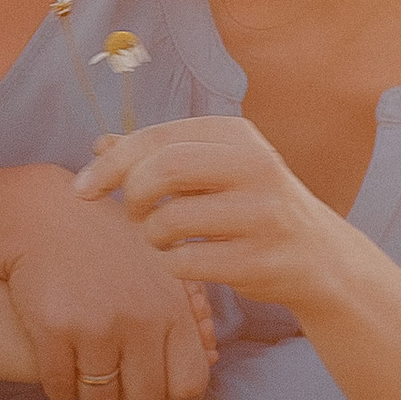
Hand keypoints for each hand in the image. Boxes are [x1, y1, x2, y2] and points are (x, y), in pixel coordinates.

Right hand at [2, 192, 213, 399]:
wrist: (44, 213)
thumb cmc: (108, 242)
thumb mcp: (162, 265)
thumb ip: (191, 311)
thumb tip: (213, 358)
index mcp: (173, 306)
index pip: (190, 384)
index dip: (174, 396)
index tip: (157, 386)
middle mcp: (140, 320)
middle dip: (129, 395)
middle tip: (115, 376)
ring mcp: (95, 326)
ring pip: (99, 399)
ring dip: (91, 390)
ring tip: (86, 365)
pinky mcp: (53, 329)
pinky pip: (59, 388)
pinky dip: (58, 384)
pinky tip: (59, 362)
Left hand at [73, 118, 316, 308]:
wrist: (318, 256)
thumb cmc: (250, 206)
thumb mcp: (213, 170)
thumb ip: (159, 155)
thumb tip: (99, 144)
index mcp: (237, 134)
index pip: (156, 138)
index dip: (110, 164)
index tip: (82, 190)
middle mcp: (256, 166)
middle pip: (162, 170)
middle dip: (133, 197)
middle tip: (135, 215)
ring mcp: (263, 213)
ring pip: (169, 220)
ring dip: (152, 236)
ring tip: (165, 239)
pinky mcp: (261, 259)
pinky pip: (186, 262)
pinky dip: (171, 265)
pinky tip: (185, 260)